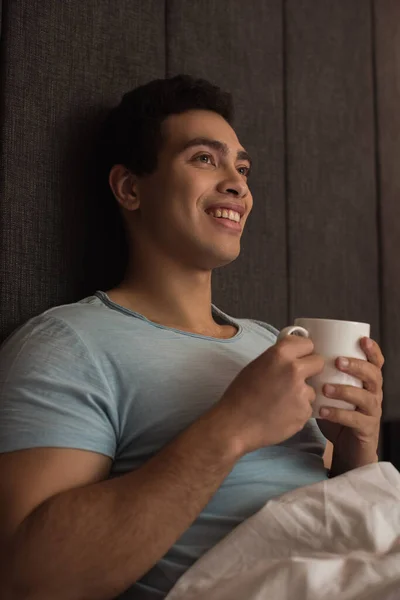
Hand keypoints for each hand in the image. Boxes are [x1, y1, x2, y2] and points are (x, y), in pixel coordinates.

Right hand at [217, 336, 324, 455]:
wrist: (235, 425)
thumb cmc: (240, 394)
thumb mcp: (256, 366)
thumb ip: (278, 359)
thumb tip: (294, 357)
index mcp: (280, 354)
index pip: (308, 344)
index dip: (304, 352)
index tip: (300, 359)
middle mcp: (294, 370)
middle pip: (318, 363)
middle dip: (311, 370)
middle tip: (296, 380)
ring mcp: (302, 392)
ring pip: (312, 389)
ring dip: (302, 394)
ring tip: (282, 403)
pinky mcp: (305, 412)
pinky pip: (307, 407)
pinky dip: (298, 411)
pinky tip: (282, 415)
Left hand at [317, 337, 383, 469]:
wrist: (347, 447)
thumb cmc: (337, 411)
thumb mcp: (332, 389)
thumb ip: (324, 373)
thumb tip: (299, 352)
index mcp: (367, 381)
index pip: (375, 362)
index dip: (372, 350)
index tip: (362, 340)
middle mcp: (373, 394)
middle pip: (373, 375)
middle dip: (357, 366)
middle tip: (338, 361)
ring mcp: (372, 412)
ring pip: (366, 397)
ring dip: (345, 390)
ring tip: (325, 388)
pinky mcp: (366, 429)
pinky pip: (355, 419)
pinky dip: (338, 414)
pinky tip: (322, 411)